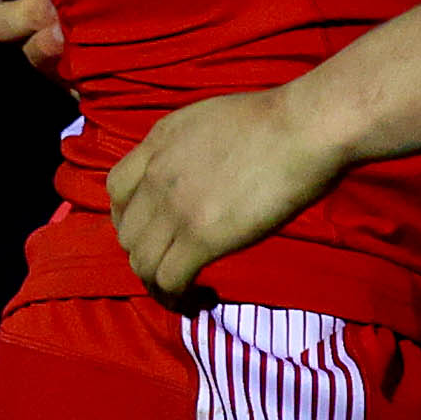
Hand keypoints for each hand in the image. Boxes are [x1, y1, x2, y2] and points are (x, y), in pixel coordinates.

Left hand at [106, 88, 347, 297]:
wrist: (304, 127)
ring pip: (142, 263)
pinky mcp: (199, 238)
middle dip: (147, 253)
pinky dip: (178, 298)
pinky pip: (169, 281)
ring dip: (159, 283)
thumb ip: (196, 148)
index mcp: (159, 142)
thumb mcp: (215, 120)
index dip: (129, 217)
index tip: (155, 229)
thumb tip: (208, 172)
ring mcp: (174, 208)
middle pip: (126, 232)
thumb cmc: (281, 118)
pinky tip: (201, 301)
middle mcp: (155, 176)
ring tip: (186, 291)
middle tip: (178, 262)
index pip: (116, 189)